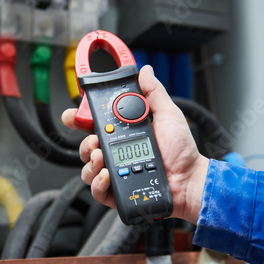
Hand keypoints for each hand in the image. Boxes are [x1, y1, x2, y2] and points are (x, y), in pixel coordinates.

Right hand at [62, 65, 208, 223]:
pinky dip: (97, 182)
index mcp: (124, 133)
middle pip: (86, 147)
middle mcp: (116, 153)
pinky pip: (96, 189)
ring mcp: (115, 173)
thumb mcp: (168, 115)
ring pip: (87, 168)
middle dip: (84, 143)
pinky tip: (107, 175)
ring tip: (103, 158)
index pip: (95, 125)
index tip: (74, 116)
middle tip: (95, 141)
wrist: (189, 180)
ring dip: (90, 162)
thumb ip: (154, 93)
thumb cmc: (182, 151)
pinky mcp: (116, 191)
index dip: (80, 119)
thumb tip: (146, 71)